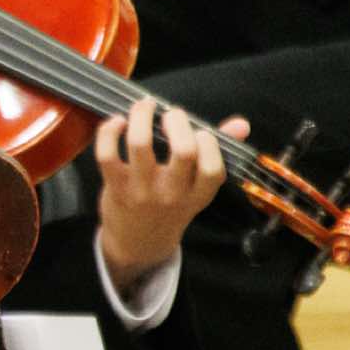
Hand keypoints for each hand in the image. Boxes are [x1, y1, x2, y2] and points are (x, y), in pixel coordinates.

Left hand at [96, 98, 249, 293]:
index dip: (209, 143)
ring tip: (144, 106)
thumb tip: (242, 124)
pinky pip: (108, 155)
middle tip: (172, 114)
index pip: (213, 169)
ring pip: (140, 145)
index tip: (200, 131)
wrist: (137, 243)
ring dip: (141, 116)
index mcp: (198, 194)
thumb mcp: (197, 188)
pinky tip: (117, 122)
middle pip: (183, 151)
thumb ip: (216, 153)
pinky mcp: (115, 187)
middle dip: (178, 121)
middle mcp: (172, 194)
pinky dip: (109, 132)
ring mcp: (142, 191)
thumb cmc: (170, 206)